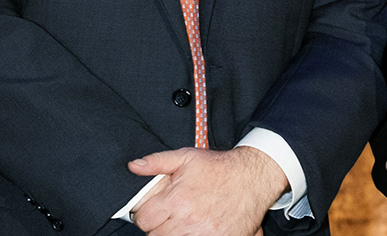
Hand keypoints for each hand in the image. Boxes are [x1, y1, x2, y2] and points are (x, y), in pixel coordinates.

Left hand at [127, 146, 287, 235]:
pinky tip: (197, 229)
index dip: (145, 215)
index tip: (153, 212)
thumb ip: (157, 162)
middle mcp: (189, 220)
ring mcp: (205, 234)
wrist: (253, 177)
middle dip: (159, 226)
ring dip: (175, 233)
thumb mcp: (187, 157)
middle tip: (169, 217)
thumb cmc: (220, 168)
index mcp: (177, 200)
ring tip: (183, 223)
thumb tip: (134, 166)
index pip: (144, 220)